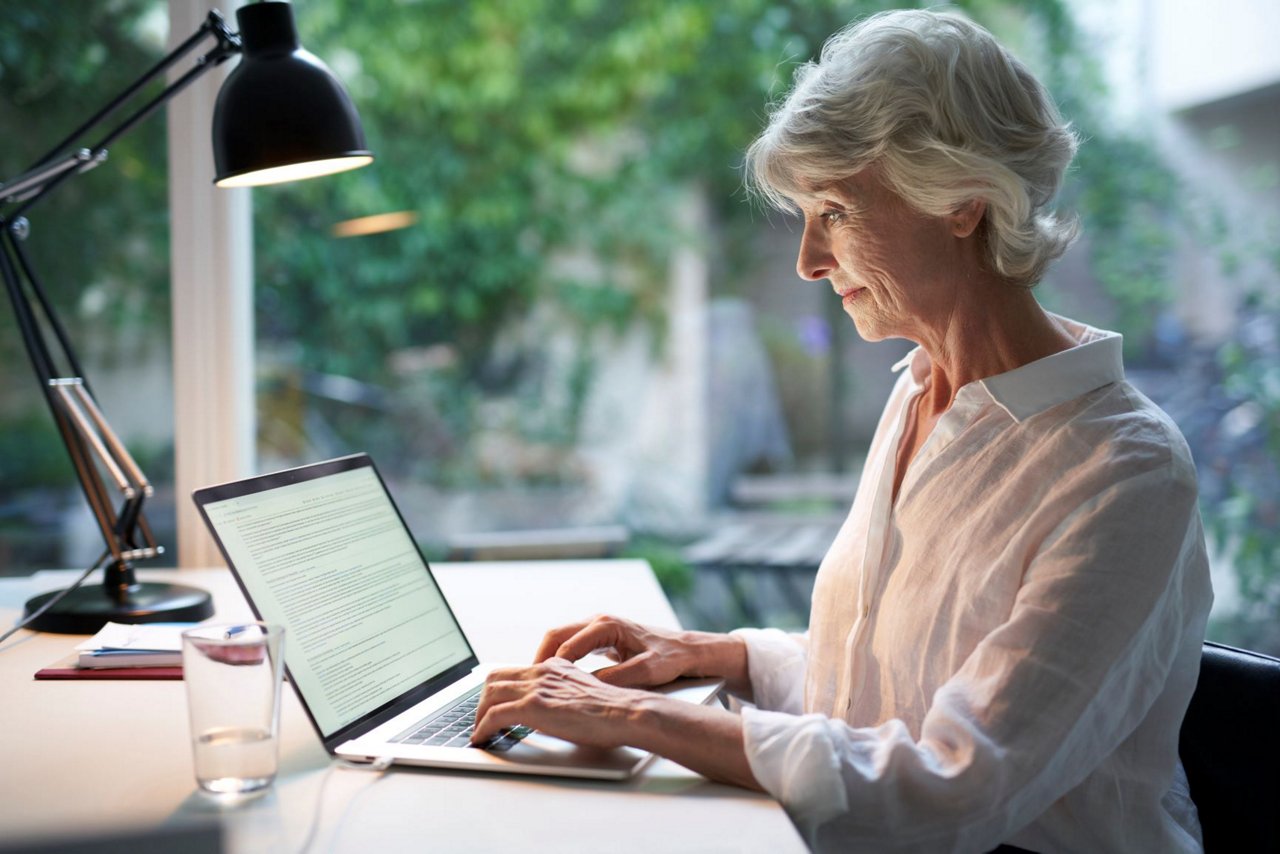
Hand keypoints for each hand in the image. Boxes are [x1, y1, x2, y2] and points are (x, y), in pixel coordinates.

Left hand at [470, 658, 646, 748]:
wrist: (624, 712)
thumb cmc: (611, 710)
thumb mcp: (582, 691)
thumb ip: (563, 692)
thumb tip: (552, 708)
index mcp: (553, 666)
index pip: (513, 670)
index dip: (497, 689)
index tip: (492, 704)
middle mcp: (542, 672)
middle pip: (495, 678)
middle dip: (482, 700)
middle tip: (480, 718)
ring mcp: (536, 688)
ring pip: (489, 694)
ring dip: (478, 714)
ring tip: (479, 731)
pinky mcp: (534, 707)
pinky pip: (494, 715)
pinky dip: (482, 728)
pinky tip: (482, 738)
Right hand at [534, 615, 705, 688]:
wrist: (686, 650)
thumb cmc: (670, 658)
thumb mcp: (645, 672)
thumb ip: (616, 679)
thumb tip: (587, 688)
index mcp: (607, 626)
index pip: (567, 645)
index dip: (551, 667)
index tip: (541, 687)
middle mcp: (599, 622)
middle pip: (556, 635)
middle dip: (540, 658)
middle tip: (529, 683)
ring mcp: (598, 628)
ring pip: (561, 638)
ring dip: (548, 658)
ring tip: (537, 683)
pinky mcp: (600, 638)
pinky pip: (571, 645)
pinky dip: (559, 659)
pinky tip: (556, 678)